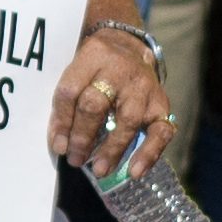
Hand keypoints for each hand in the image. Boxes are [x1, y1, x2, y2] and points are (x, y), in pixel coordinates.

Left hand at [49, 20, 168, 183]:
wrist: (132, 49)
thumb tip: (60, 144)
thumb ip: (68, 101)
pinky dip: (149, 154)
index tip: (59, 147)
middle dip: (83, 137)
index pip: (70, 90)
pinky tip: (135, 172)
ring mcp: (144, 87)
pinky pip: (160, 131)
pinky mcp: (162, 104)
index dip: (61, 121)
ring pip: (127, 120)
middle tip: (75, 159)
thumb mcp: (80, 70)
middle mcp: (119, 69)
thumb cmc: (98, 68)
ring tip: (100, 170)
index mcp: (93, 55)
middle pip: (96, 104)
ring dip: (112, 149)